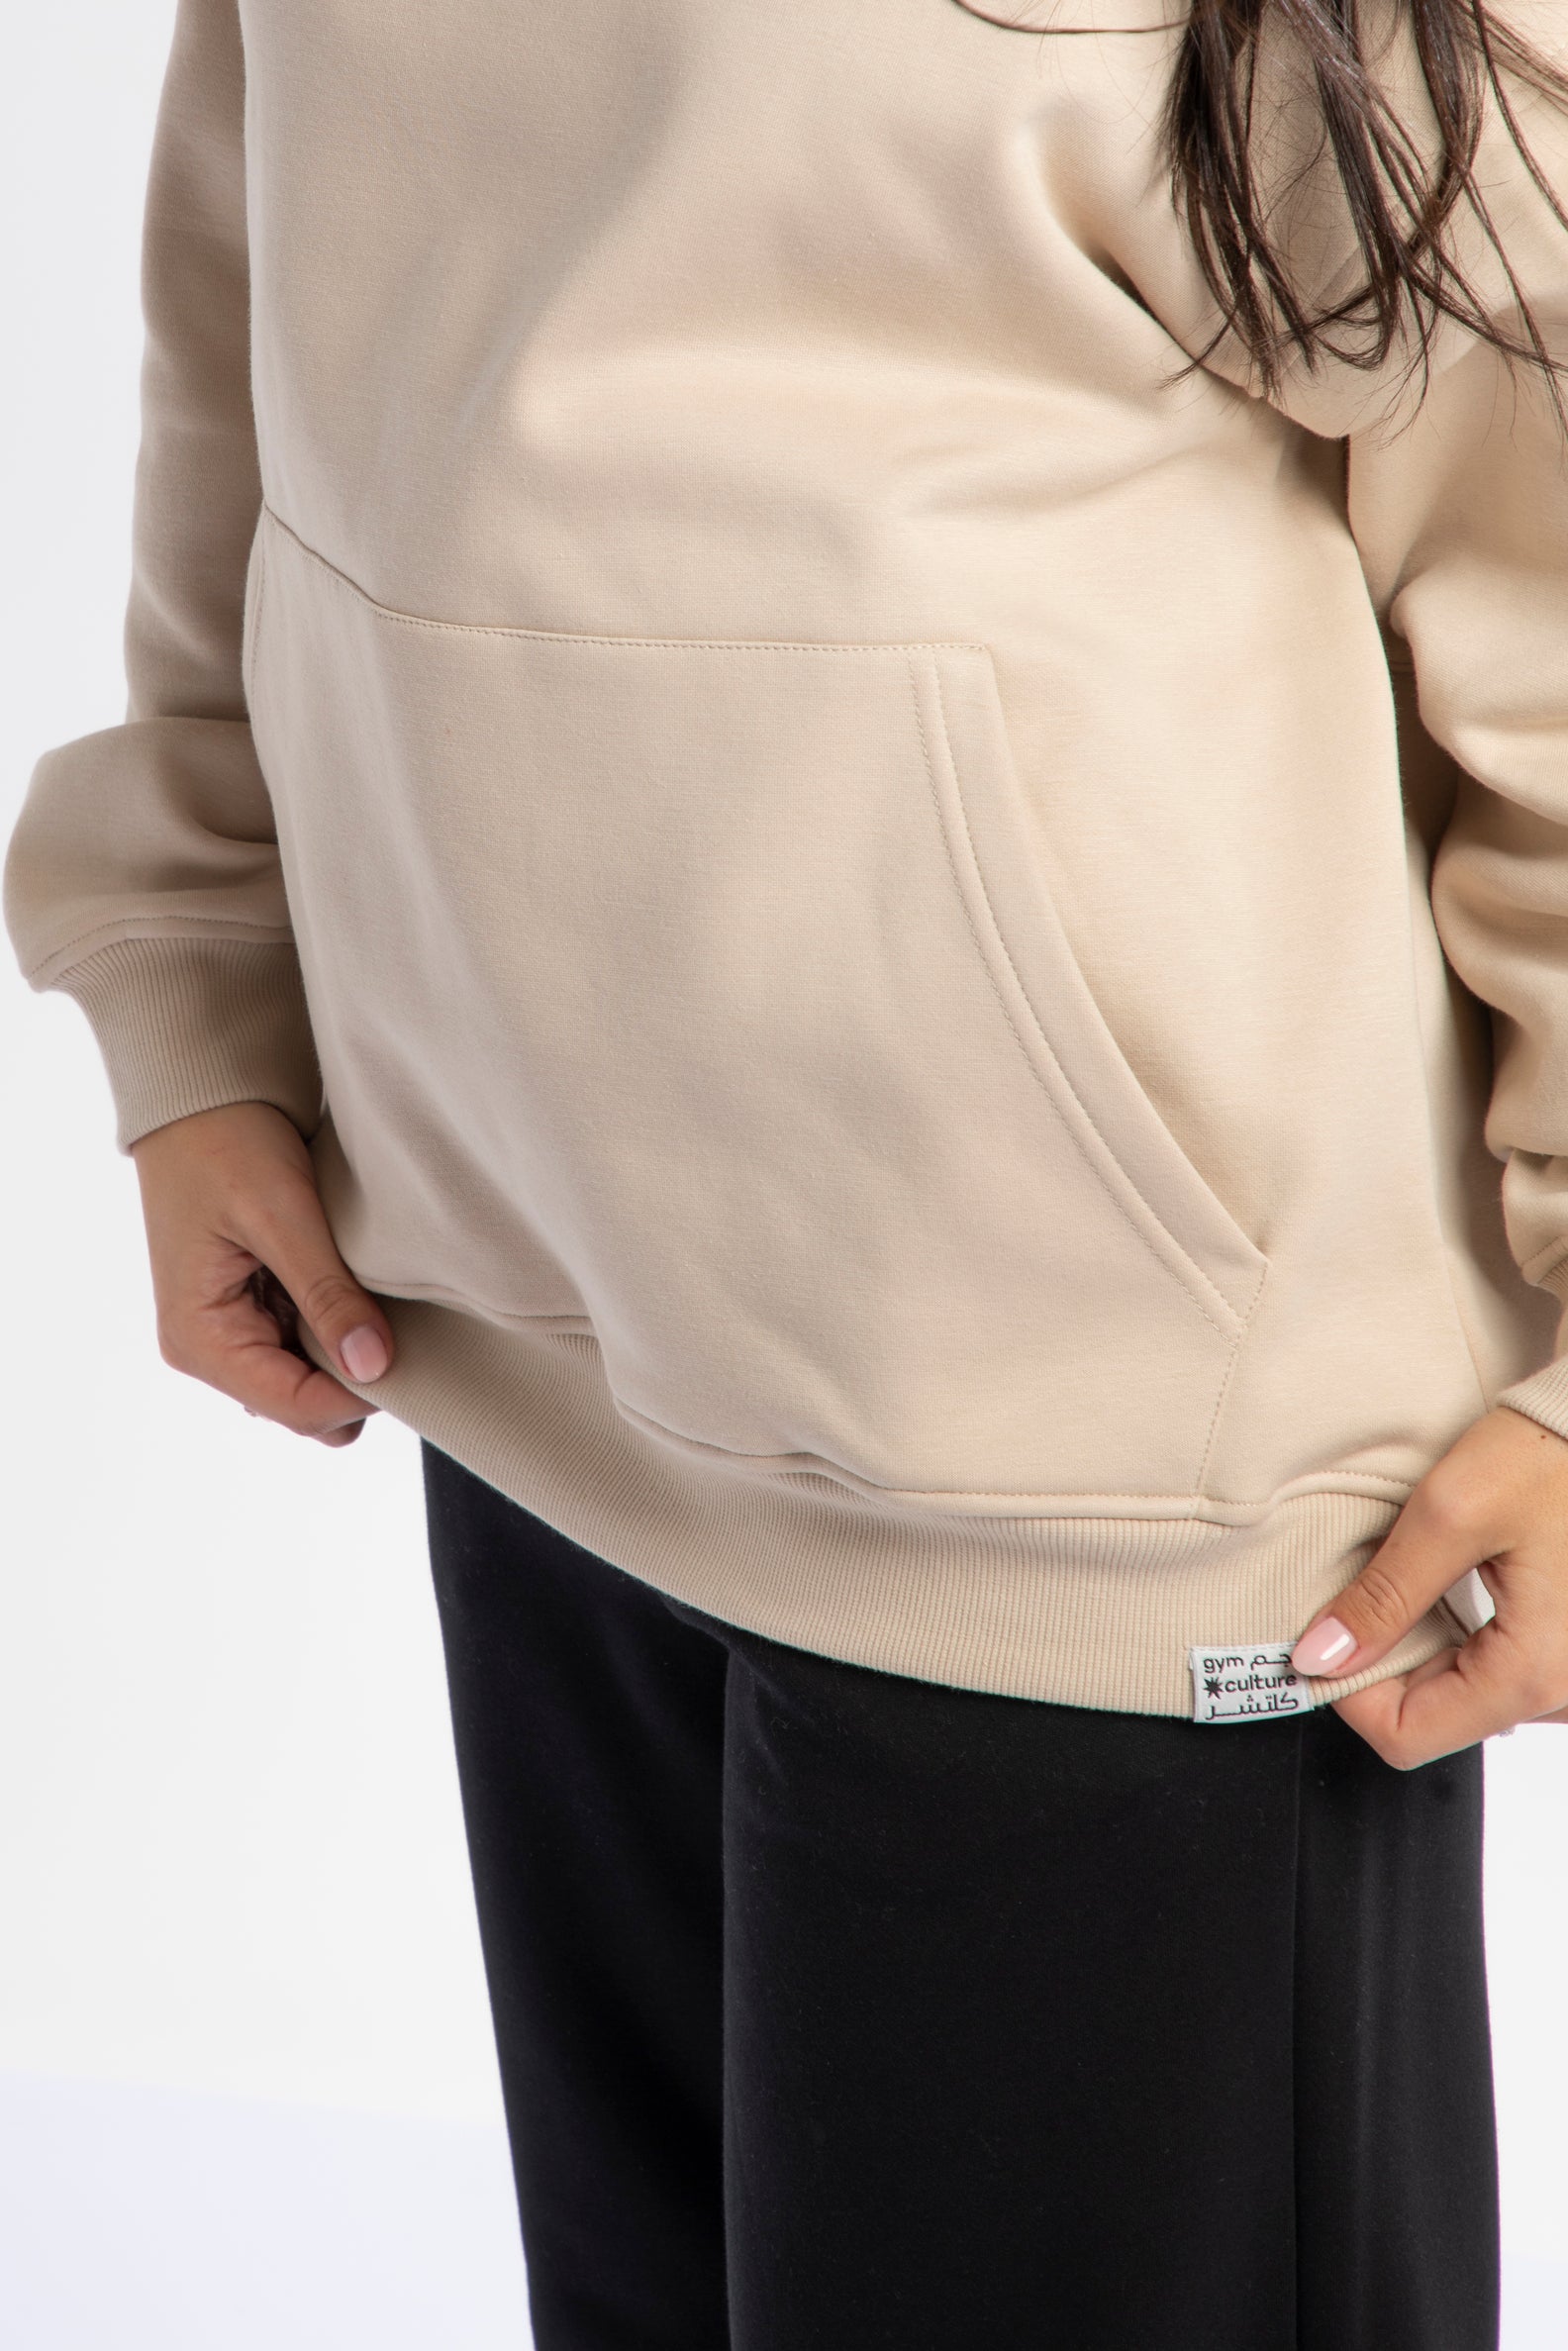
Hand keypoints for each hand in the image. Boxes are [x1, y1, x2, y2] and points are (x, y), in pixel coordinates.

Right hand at [129, 1100, 393, 1447]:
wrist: (198, 1091)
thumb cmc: (225, 1143)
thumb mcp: (282, 1215)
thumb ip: (327, 1293)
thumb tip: (374, 1367)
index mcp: (201, 1340)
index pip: (297, 1408)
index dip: (362, 1394)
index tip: (414, 1356)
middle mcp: (208, 1351)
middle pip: (305, 1410)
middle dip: (357, 1381)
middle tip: (404, 1327)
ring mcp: (230, 1334)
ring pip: (311, 1385)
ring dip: (350, 1354)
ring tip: (380, 1300)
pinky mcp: (252, 1311)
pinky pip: (307, 1348)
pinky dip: (338, 1329)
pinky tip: (360, 1290)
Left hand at [1289, 1405, 1567, 1765]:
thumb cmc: (1550, 1455)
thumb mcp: (1450, 1514)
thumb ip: (1382, 1595)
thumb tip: (1318, 1656)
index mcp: (1533, 1675)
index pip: (1407, 1736)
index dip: (1349, 1690)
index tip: (1323, 1634)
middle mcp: (1560, 1693)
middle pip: (1432, 1719)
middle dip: (1382, 1661)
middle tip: (1365, 1592)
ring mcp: (1566, 1678)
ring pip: (1458, 1696)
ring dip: (1418, 1645)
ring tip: (1413, 1578)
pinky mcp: (1563, 1652)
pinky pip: (1491, 1670)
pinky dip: (1454, 1636)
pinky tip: (1448, 1583)